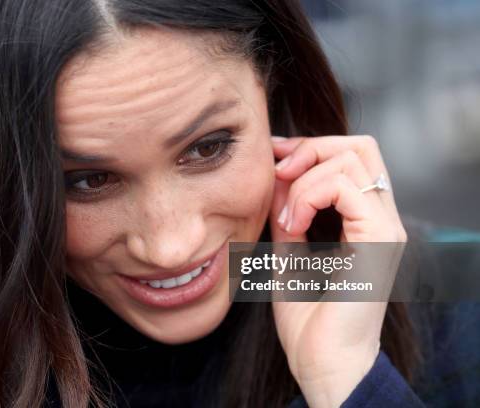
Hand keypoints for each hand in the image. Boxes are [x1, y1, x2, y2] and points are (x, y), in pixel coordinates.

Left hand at [268, 135, 406, 407]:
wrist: (323, 363)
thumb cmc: (309, 319)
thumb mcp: (289, 253)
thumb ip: (287, 215)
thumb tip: (276, 178)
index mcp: (365, 221)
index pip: (351, 156)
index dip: (310, 147)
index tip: (273, 158)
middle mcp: (382, 218)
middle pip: (360, 146)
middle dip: (311, 148)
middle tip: (278, 171)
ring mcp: (385, 227)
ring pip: (352, 159)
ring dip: (304, 178)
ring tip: (286, 216)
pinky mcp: (380, 239)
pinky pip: (344, 187)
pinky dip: (309, 194)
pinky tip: (293, 223)